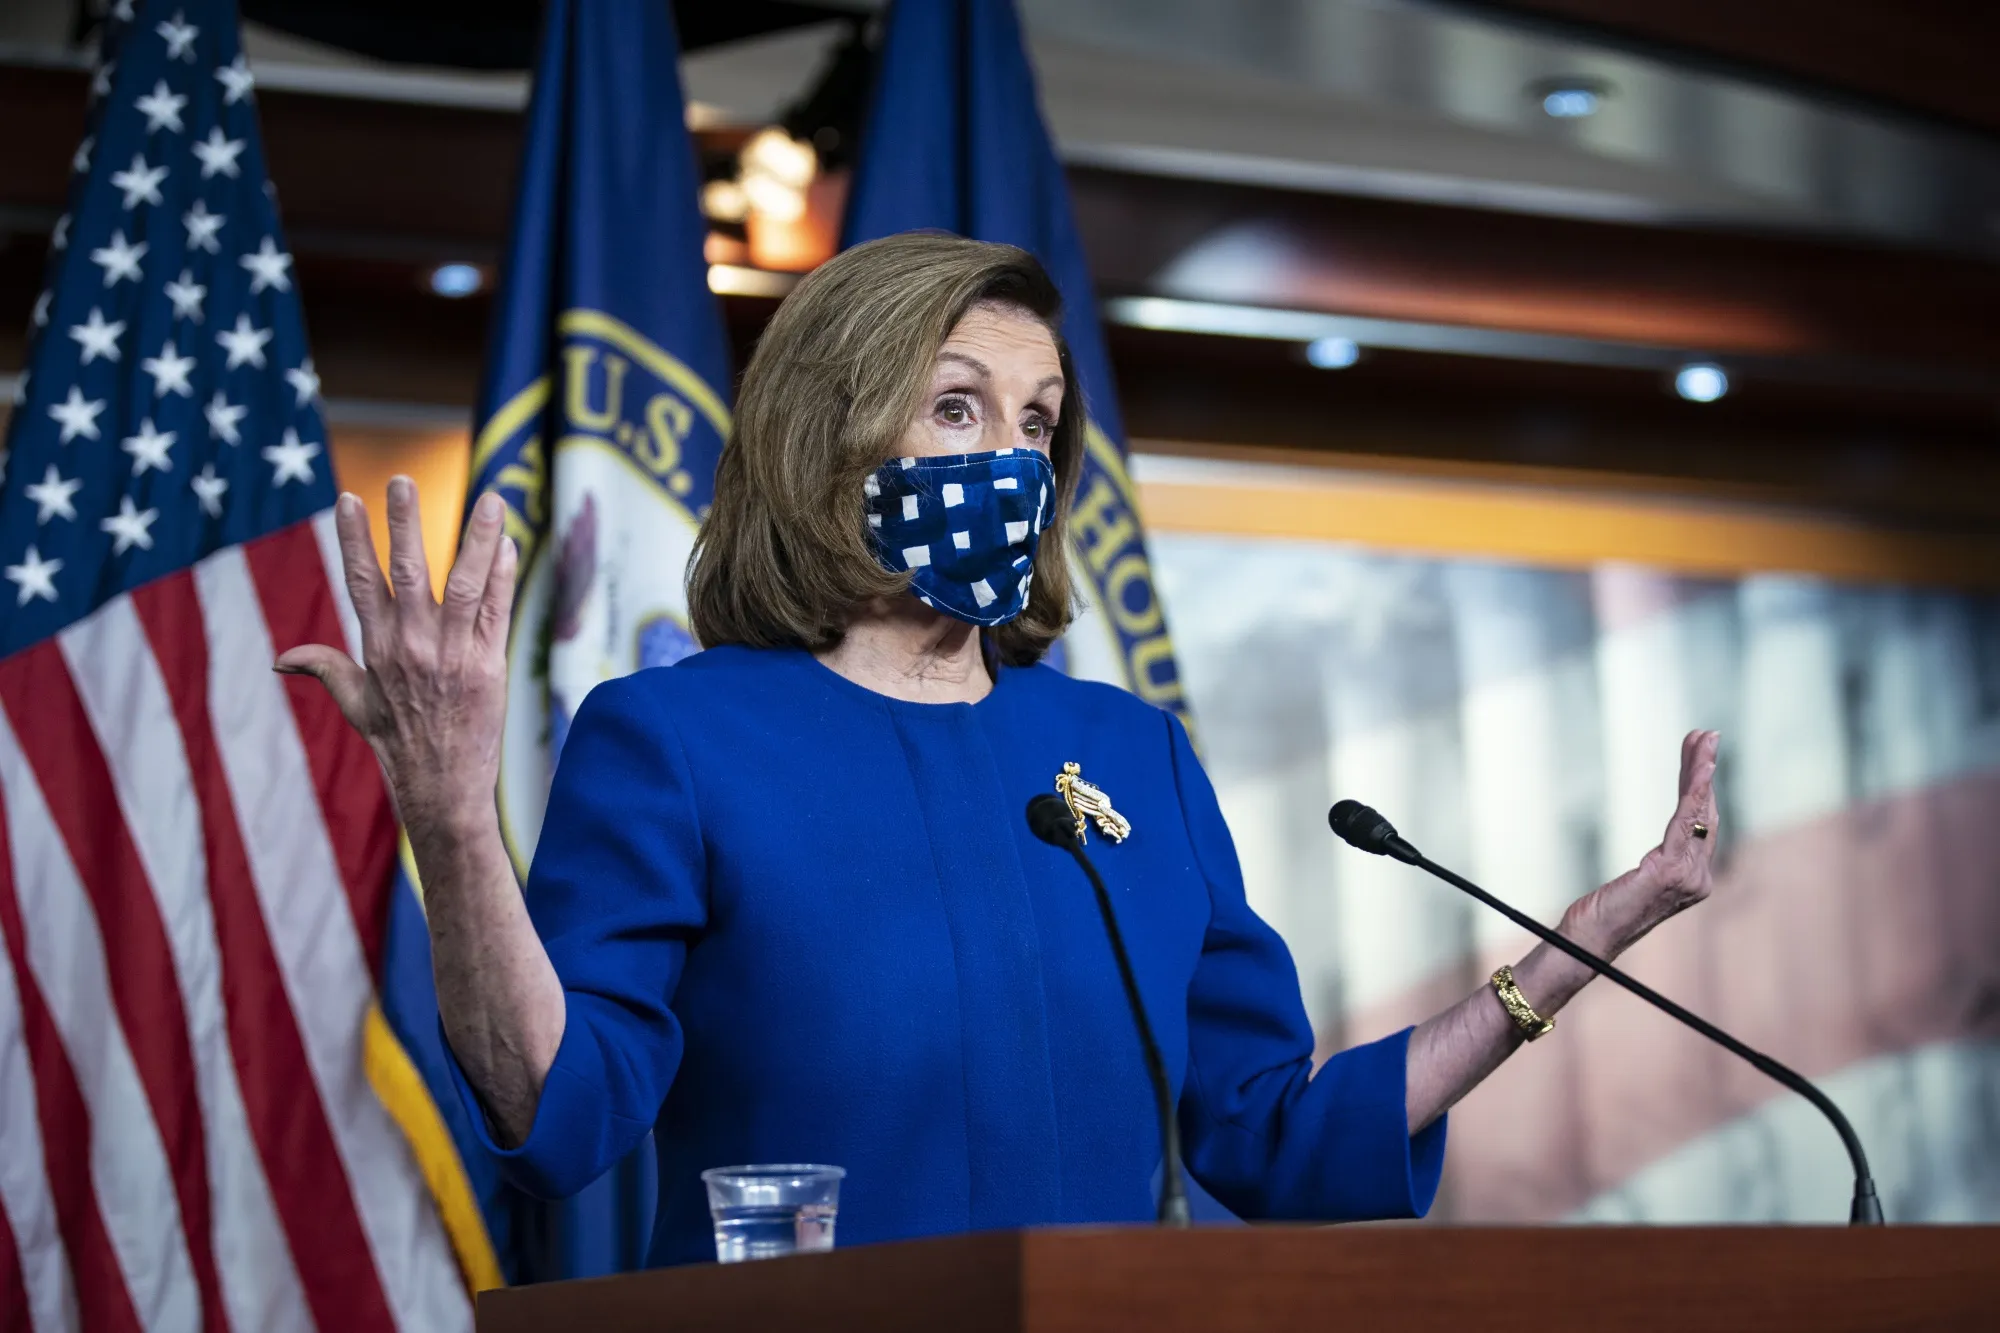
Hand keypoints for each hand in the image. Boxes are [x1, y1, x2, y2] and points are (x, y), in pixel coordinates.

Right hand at [275, 478, 516, 836]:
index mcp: (376, 649)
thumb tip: (280, 659)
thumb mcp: (356, 705)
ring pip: (465, 584)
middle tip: (402, 480)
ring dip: (478, 538)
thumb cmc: (399, 745)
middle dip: (405, 523)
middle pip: (409, 572)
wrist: (442, 789)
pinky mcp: (488, 667)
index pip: (361, 581)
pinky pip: (497, 611)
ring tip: (491, 498)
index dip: (354, 538)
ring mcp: (452, 655)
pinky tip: (510, 544)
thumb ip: (324, 669)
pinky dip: (505, 577)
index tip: (349, 498)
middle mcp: (411, 646)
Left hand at [1562, 729, 1719, 958]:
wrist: (1587, 942)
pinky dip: (1696, 790)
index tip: (1699, 753)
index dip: (1701, 787)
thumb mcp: (1635, 884)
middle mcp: (1698, 878)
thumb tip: (1660, 854)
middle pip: (1705, 812)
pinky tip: (1700, 767)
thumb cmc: (1602, 916)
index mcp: (1692, 878)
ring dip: (1702, 770)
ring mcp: (1689, 876)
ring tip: (1704, 738)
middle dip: (1704, 769)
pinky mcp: (1671, 870)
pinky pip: (1687, 821)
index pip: (1700, 823)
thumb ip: (1657, 867)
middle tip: (1707, 734)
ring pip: (1699, 811)